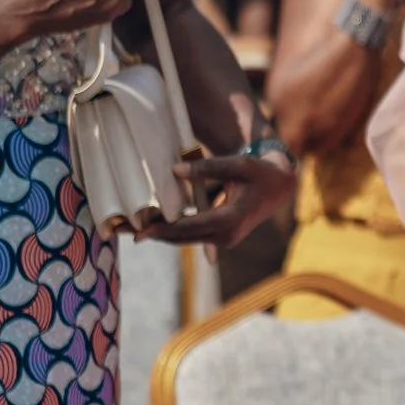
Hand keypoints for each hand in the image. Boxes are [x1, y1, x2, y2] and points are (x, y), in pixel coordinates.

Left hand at [145, 149, 295, 248]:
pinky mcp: (222, 238)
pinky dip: (172, 232)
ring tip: (131, 230)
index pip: (189, 227)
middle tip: (124, 230)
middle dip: (153, 234)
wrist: (280, 187)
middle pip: (181, 237)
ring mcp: (224, 239)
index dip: (163, 228)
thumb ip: (207, 168)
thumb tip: (175, 171)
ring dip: (159, 235)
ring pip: (184, 239)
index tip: (140, 229)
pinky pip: (191, 237)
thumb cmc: (260, 172)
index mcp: (231, 220)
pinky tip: (153, 227)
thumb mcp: (238, 164)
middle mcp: (226, 236)